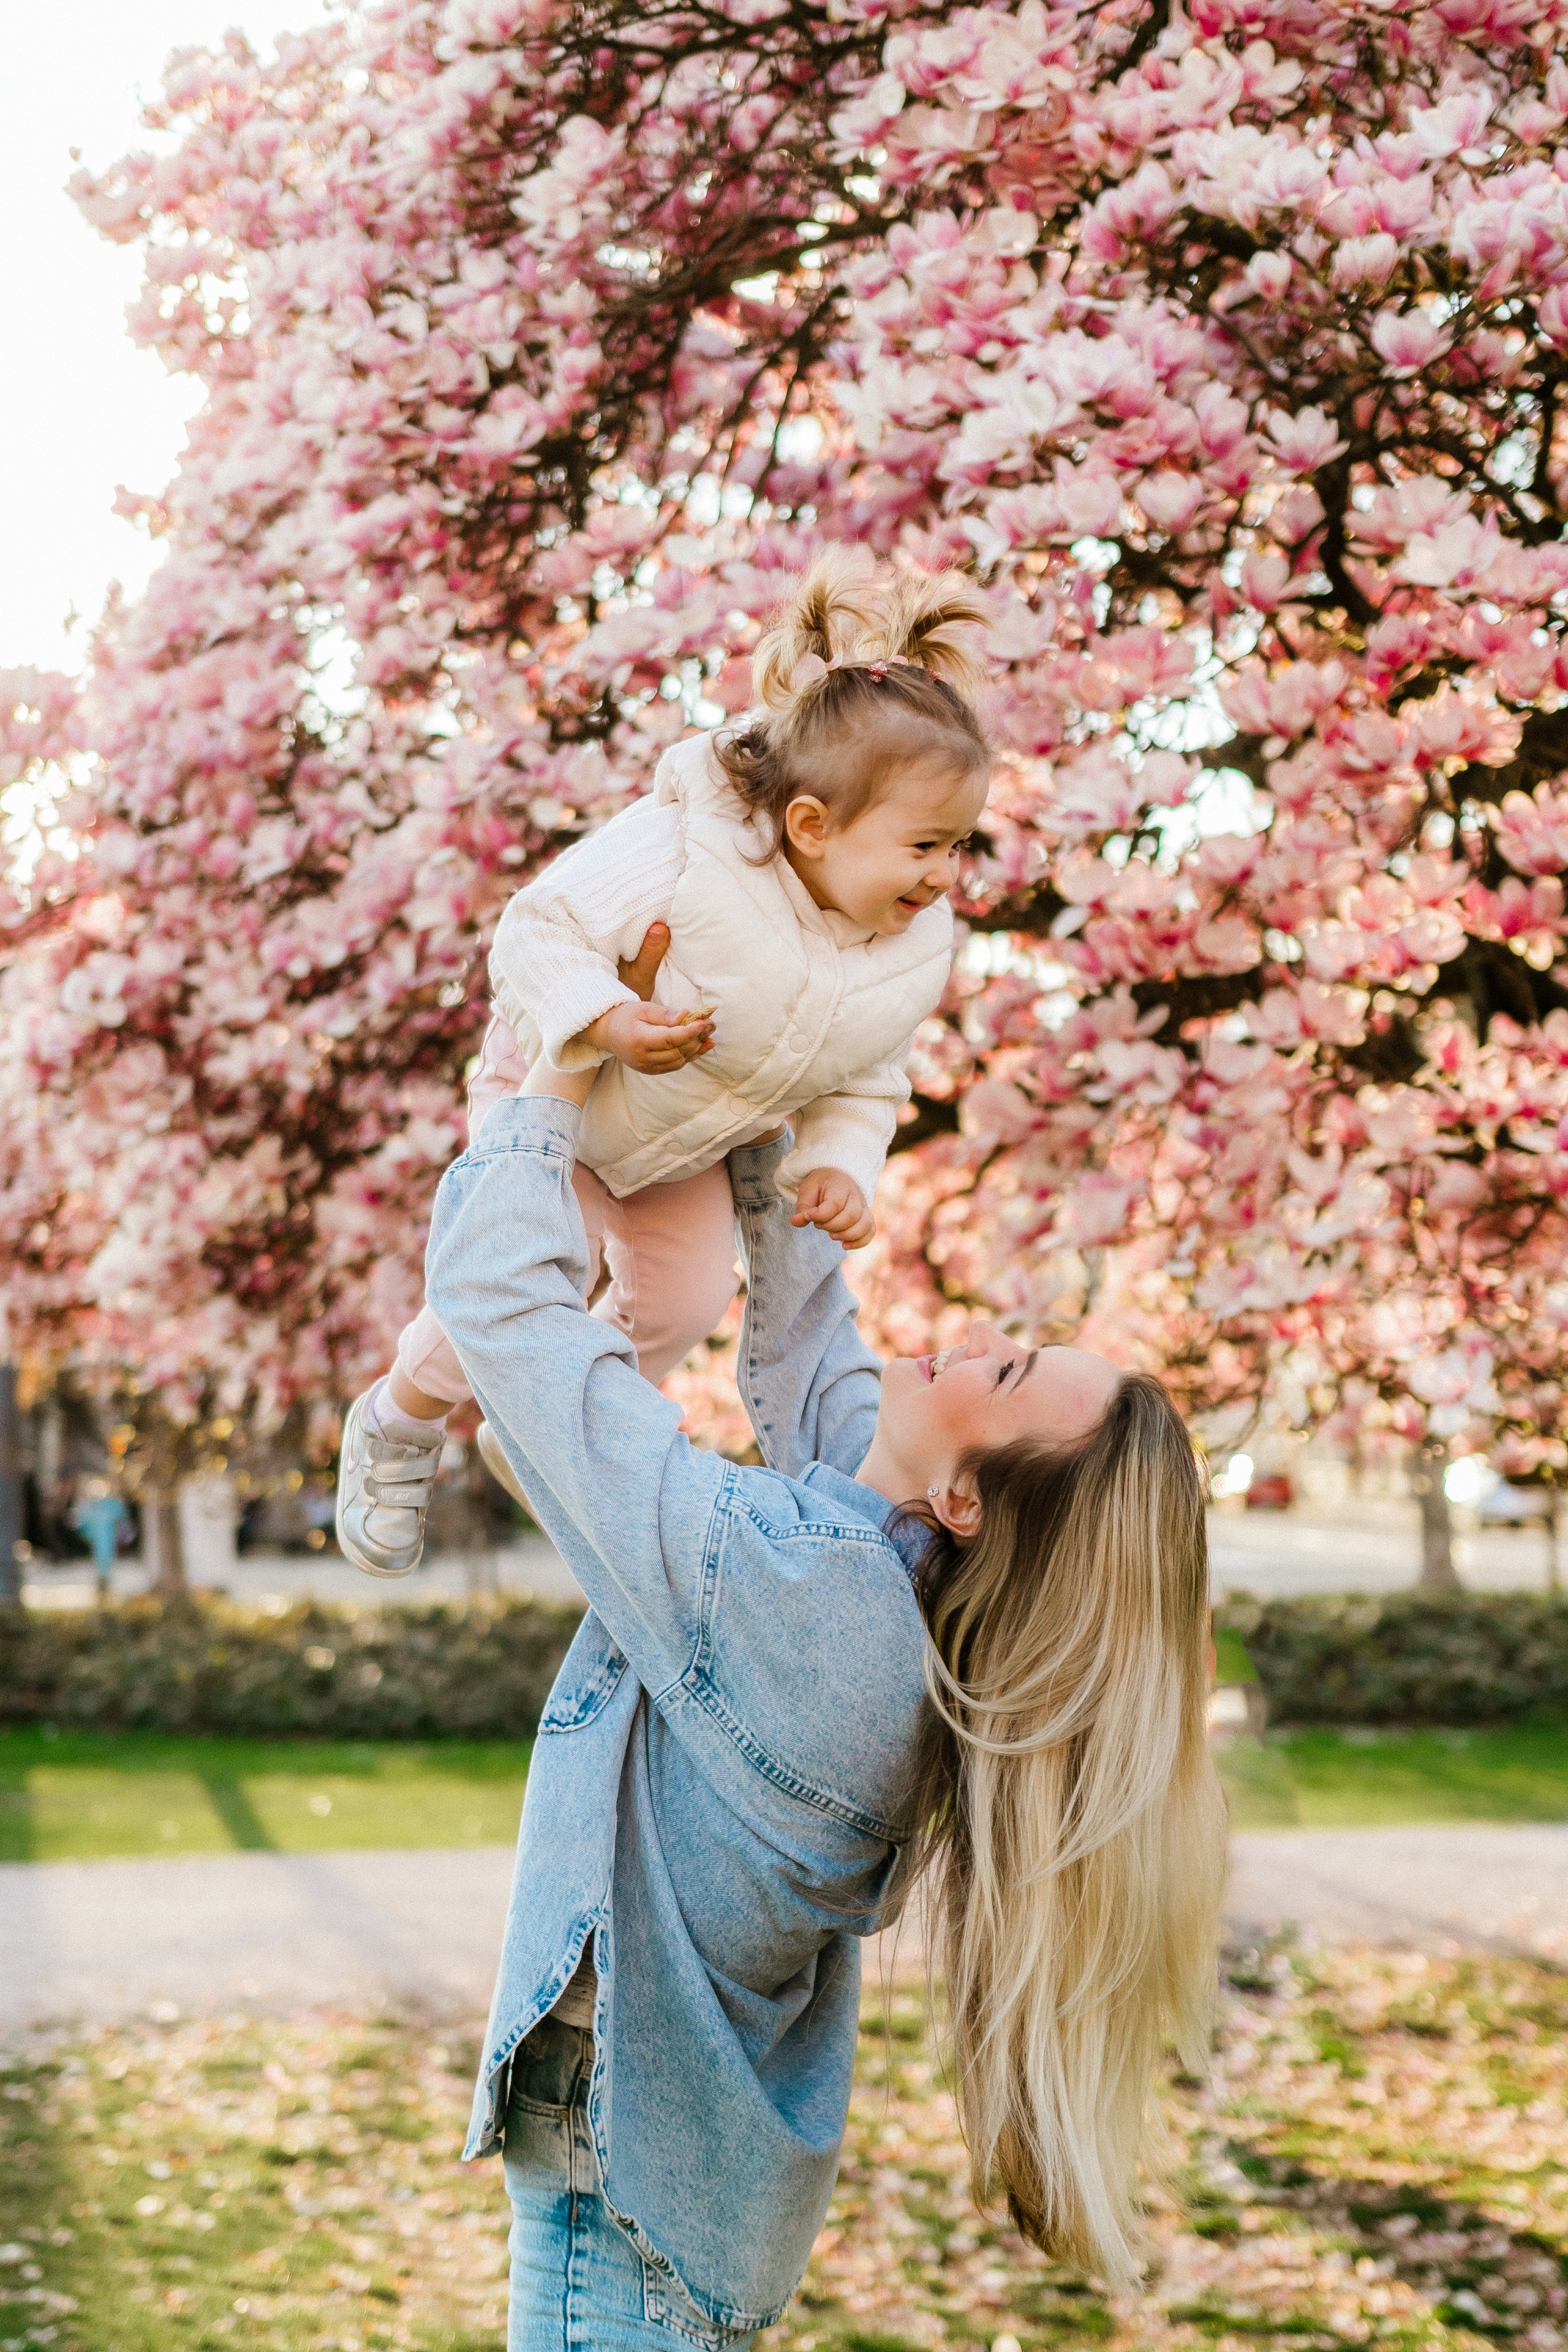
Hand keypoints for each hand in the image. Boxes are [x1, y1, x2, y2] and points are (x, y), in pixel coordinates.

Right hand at [587, 998, 714, 1072]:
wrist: (607, 1033)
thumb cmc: (625, 1016)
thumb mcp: (643, 1008)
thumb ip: (665, 1015)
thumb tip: (686, 1016)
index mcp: (638, 1041)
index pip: (669, 1039)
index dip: (689, 1032)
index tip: (704, 1022)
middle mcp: (643, 1058)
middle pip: (677, 1051)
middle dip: (696, 1038)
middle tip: (711, 1023)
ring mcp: (647, 1067)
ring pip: (679, 1061)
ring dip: (696, 1047)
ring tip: (709, 1033)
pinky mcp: (652, 1071)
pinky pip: (676, 1065)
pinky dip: (691, 1055)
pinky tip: (704, 1044)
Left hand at [791, 1168, 874, 1248]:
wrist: (836, 1178)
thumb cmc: (820, 1186)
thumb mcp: (807, 1191)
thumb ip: (802, 1208)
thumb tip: (796, 1222)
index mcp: (840, 1185)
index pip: (835, 1204)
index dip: (820, 1215)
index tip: (807, 1216)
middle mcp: (856, 1195)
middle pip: (851, 1216)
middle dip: (832, 1226)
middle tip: (819, 1224)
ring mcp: (864, 1207)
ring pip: (864, 1224)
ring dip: (846, 1235)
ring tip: (831, 1235)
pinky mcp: (866, 1217)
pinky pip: (870, 1231)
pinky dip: (860, 1242)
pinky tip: (844, 1245)